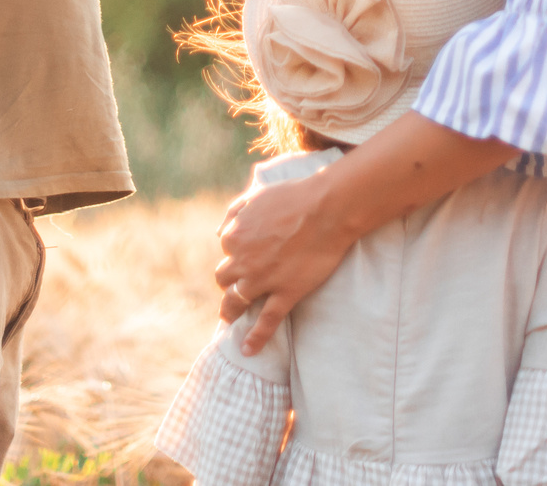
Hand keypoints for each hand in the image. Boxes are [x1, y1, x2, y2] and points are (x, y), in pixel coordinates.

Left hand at [213, 169, 351, 354]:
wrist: (327, 208)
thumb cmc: (295, 196)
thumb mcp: (256, 196)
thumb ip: (234, 213)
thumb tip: (219, 232)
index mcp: (235, 236)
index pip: (227, 251)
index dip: (237, 253)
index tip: (245, 256)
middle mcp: (243, 261)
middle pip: (225, 278)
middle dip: (229, 282)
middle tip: (236, 286)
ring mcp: (264, 280)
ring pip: (237, 301)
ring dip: (231, 310)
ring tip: (230, 318)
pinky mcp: (286, 294)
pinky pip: (266, 322)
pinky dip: (255, 338)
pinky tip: (248, 350)